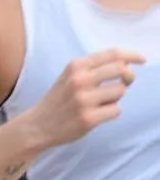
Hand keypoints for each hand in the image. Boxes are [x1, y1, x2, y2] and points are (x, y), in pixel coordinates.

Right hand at [27, 49, 144, 151]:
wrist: (37, 125)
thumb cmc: (58, 100)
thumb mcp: (69, 75)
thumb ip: (93, 67)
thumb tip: (126, 64)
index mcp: (76, 66)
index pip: (113, 54)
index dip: (132, 55)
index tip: (141, 60)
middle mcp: (80, 80)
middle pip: (121, 70)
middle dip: (128, 76)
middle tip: (125, 83)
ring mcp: (83, 100)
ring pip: (120, 91)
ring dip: (116, 97)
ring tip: (101, 102)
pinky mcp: (88, 119)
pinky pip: (115, 110)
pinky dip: (111, 112)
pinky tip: (97, 114)